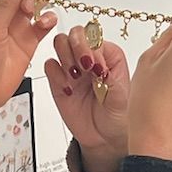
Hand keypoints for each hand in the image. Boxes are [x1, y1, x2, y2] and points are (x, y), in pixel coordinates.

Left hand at [0, 0, 54, 171]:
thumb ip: (6, 5)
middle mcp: (0, 13)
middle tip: (30, 3)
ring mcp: (15, 26)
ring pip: (34, 3)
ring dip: (39, 4)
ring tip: (36, 16)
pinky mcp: (28, 40)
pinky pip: (42, 23)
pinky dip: (47, 20)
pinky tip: (45, 24)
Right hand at [44, 25, 131, 171]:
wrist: (104, 138)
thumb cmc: (118, 115)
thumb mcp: (121, 98)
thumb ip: (111, 79)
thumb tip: (99, 65)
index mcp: (109, 55)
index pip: (96, 37)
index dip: (93, 48)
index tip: (96, 68)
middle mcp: (89, 56)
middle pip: (76, 34)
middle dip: (77, 46)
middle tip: (82, 68)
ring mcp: (73, 67)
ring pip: (60, 43)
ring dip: (65, 57)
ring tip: (75, 78)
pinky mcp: (58, 80)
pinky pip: (49, 65)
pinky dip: (55, 74)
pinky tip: (68, 89)